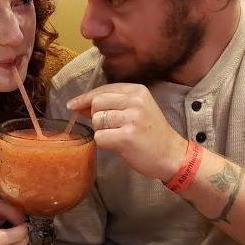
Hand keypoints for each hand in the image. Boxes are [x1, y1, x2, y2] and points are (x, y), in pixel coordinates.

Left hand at [67, 83, 186, 181]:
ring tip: (118, 137)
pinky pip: (100, 137)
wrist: (172, 155)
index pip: (103, 89)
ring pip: (96, 120)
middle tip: (110, 128)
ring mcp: (131, 118)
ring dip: (101, 131)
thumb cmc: (151, 134)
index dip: (85, 98)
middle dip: (96, 117)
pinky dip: (104, 143)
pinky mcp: (127, 136)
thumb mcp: (137, 110)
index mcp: (137, 91)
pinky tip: (118, 146)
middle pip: (96, 103)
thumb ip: (112, 105)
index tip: (73, 105)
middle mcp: (135, 101)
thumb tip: (79, 105)